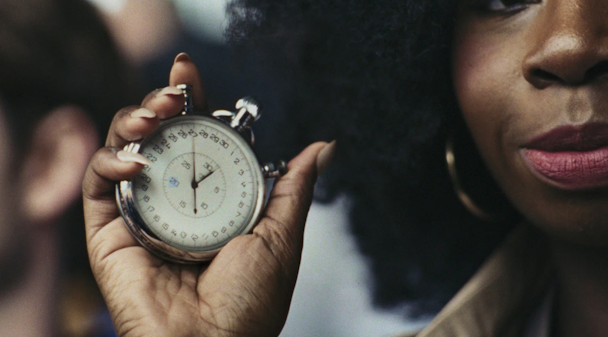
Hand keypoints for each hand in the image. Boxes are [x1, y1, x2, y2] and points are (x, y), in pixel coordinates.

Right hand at [82, 53, 333, 336]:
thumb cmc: (250, 302)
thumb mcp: (280, 234)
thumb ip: (294, 187)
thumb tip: (323, 148)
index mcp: (213, 197)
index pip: (198, 138)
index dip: (192, 102)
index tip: (191, 74)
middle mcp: (175, 200)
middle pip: (159, 135)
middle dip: (161, 101)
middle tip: (175, 91)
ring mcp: (140, 212)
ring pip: (124, 149)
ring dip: (134, 120)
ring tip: (156, 116)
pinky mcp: (109, 231)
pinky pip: (97, 185)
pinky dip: (109, 161)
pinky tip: (134, 159)